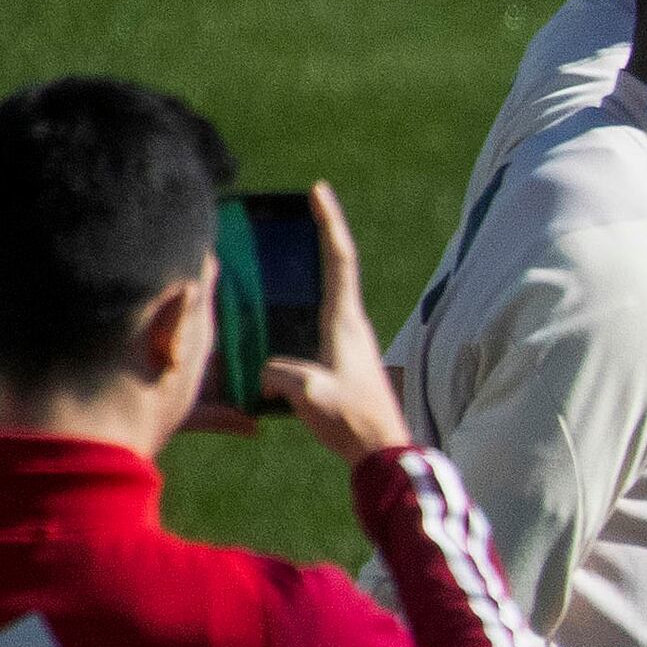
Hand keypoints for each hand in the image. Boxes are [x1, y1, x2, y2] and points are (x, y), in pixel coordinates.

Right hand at [258, 185, 412, 460]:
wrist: (383, 455)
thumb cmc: (353, 421)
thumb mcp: (309, 393)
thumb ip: (281, 373)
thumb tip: (263, 369)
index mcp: (346, 322)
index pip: (339, 259)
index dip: (329, 223)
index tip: (319, 191)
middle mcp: (352, 326)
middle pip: (334, 269)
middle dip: (315, 238)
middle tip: (291, 215)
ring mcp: (349, 343)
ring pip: (324, 296)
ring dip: (305, 274)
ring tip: (271, 260)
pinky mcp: (343, 362)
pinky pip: (315, 322)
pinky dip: (297, 308)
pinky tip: (271, 316)